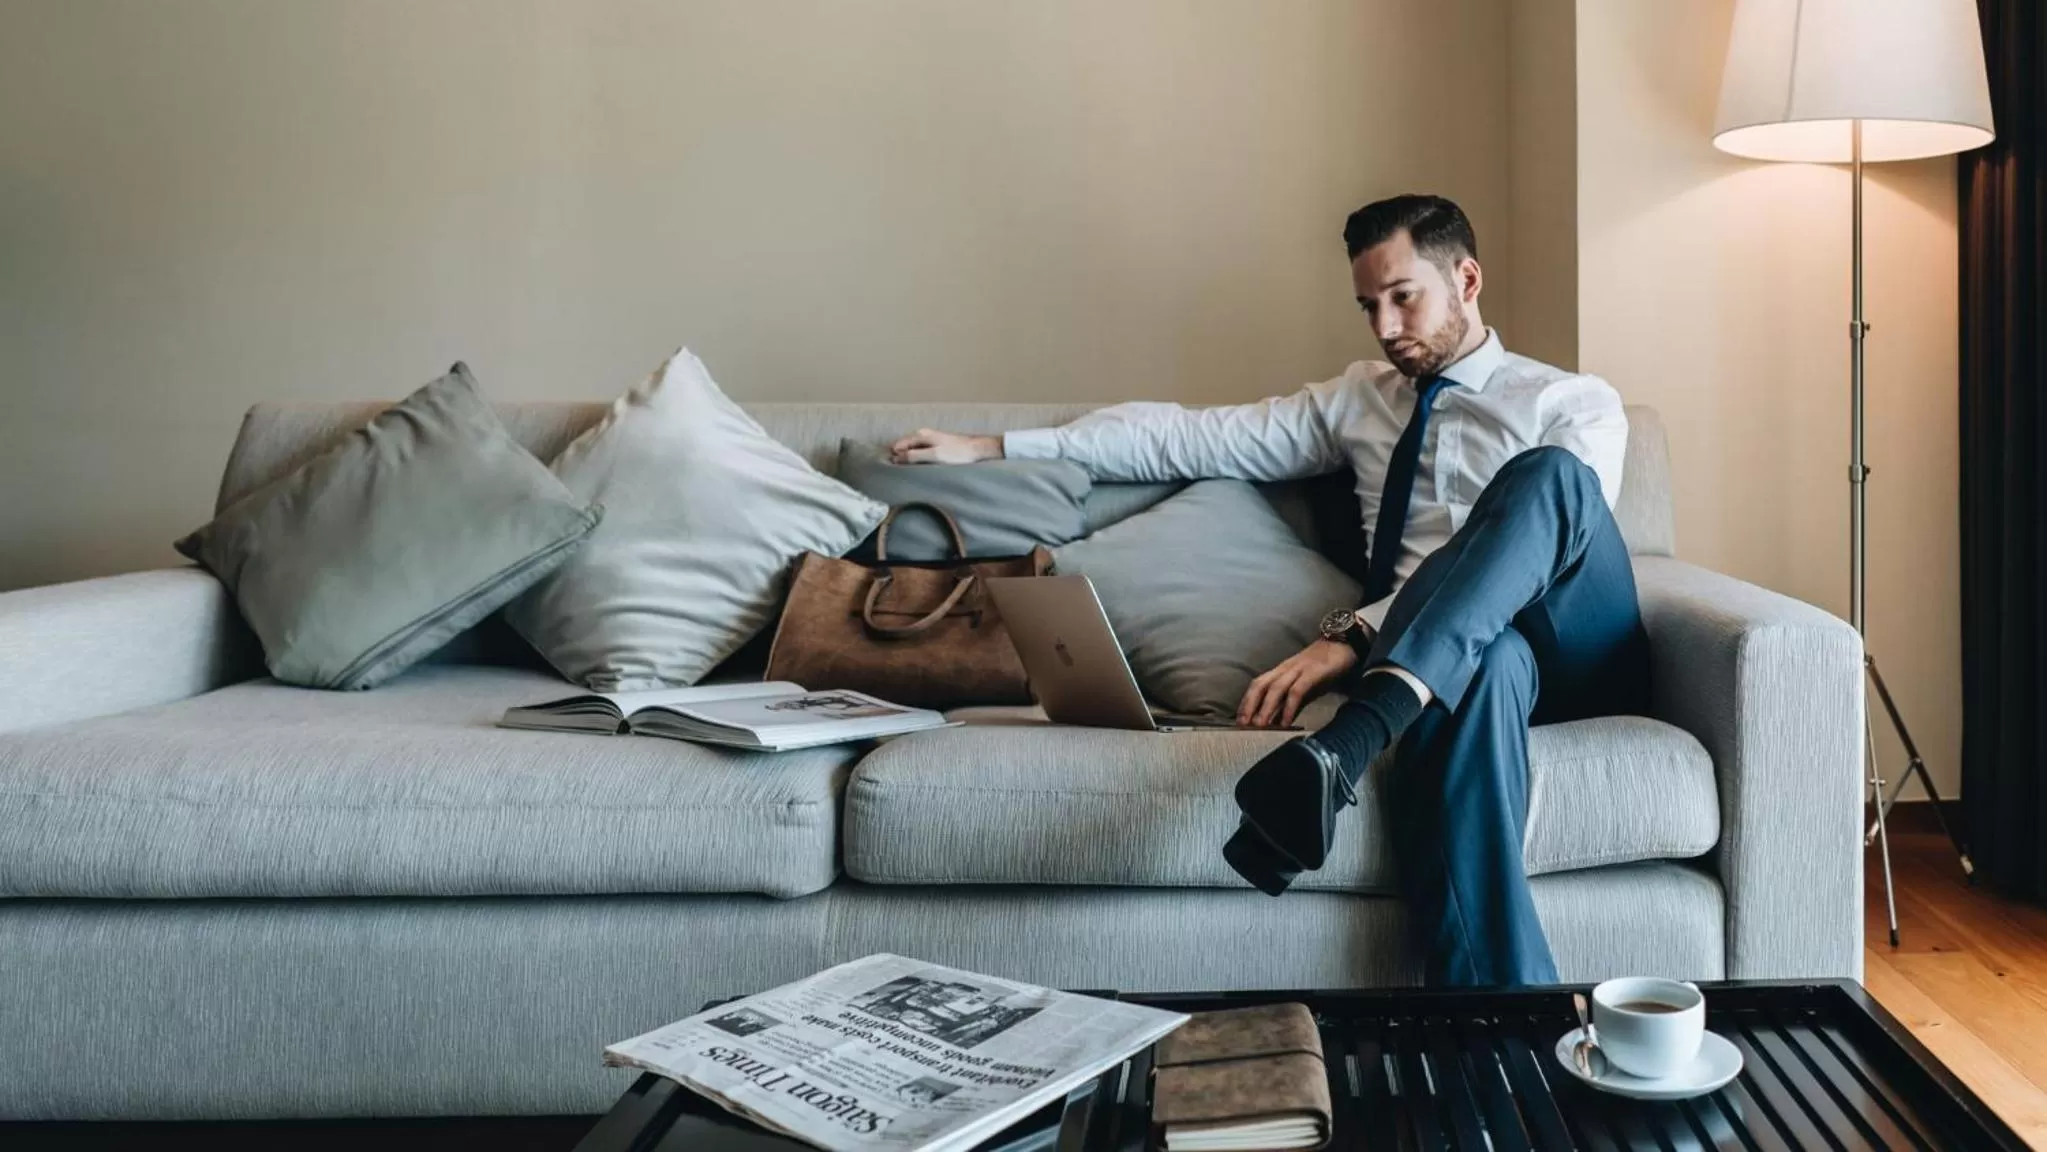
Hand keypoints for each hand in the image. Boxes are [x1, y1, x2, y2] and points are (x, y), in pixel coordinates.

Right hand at [889, 429, 1003, 464]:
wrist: (977, 450)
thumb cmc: (957, 453)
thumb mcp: (934, 456)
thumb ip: (914, 456)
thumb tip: (896, 458)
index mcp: (920, 435)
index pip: (898, 445)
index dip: (892, 456)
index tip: (888, 469)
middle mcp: (923, 435)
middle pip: (904, 446)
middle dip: (898, 457)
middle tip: (894, 472)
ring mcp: (930, 440)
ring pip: (911, 449)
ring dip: (907, 459)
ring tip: (904, 471)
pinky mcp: (936, 446)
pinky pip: (919, 452)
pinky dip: (915, 459)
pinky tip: (917, 468)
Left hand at [1237, 639, 1358, 728]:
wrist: (1346, 643)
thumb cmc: (1325, 667)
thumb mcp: (1306, 685)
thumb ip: (1292, 701)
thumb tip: (1279, 720)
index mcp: (1282, 670)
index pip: (1258, 685)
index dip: (1246, 701)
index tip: (1238, 719)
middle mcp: (1286, 668)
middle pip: (1260, 685)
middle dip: (1249, 704)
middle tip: (1241, 724)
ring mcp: (1299, 669)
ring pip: (1275, 688)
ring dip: (1265, 707)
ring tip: (1259, 726)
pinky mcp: (1313, 672)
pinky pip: (1297, 691)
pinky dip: (1289, 706)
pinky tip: (1285, 722)